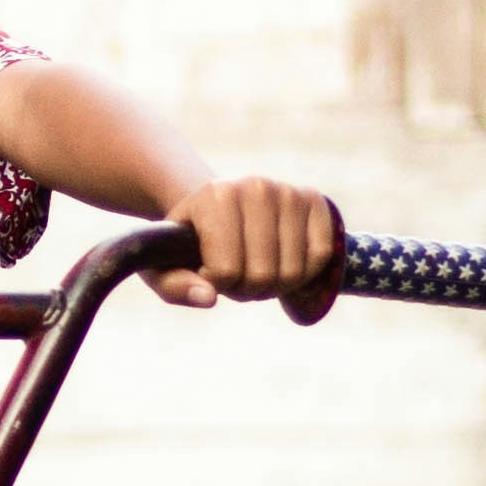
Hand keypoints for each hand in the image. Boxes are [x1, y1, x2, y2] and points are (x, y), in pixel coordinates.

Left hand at [156, 179, 343, 310]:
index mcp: (215, 197)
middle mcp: (255, 187)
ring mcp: (288, 192)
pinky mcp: (314, 201)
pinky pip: (322, 256)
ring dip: (275, 285)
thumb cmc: (188, 243)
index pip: (225, 272)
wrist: (218, 207)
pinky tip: (282, 260)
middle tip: (235, 273)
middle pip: (263, 275)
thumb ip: (175, 286)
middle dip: (247, 289)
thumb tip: (208, 298)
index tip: (208, 269)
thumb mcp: (163, 266)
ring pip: (293, 271)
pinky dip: (304, 272)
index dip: (217, 284)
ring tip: (256, 267)